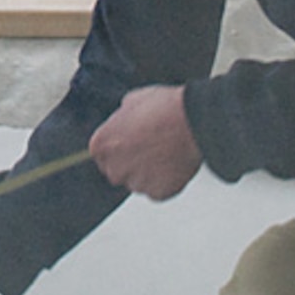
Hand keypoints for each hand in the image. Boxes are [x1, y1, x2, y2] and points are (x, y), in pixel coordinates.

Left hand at [88, 85, 201, 200]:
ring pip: (137, 182)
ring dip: (147, 172)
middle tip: (149, 146)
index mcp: (102, 145)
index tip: (129, 141)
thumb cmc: (164, 108)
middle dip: (130, 161)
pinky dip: (165, 180)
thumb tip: (123, 121)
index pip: (101, 153)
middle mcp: (114, 168)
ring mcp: (136, 183)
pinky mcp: (157, 194)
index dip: (117, 146)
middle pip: (117, 170)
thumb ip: (120, 119)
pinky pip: (157, 190)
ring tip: (165, 152)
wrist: (193, 122)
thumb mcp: (131, 101)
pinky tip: (173, 162)